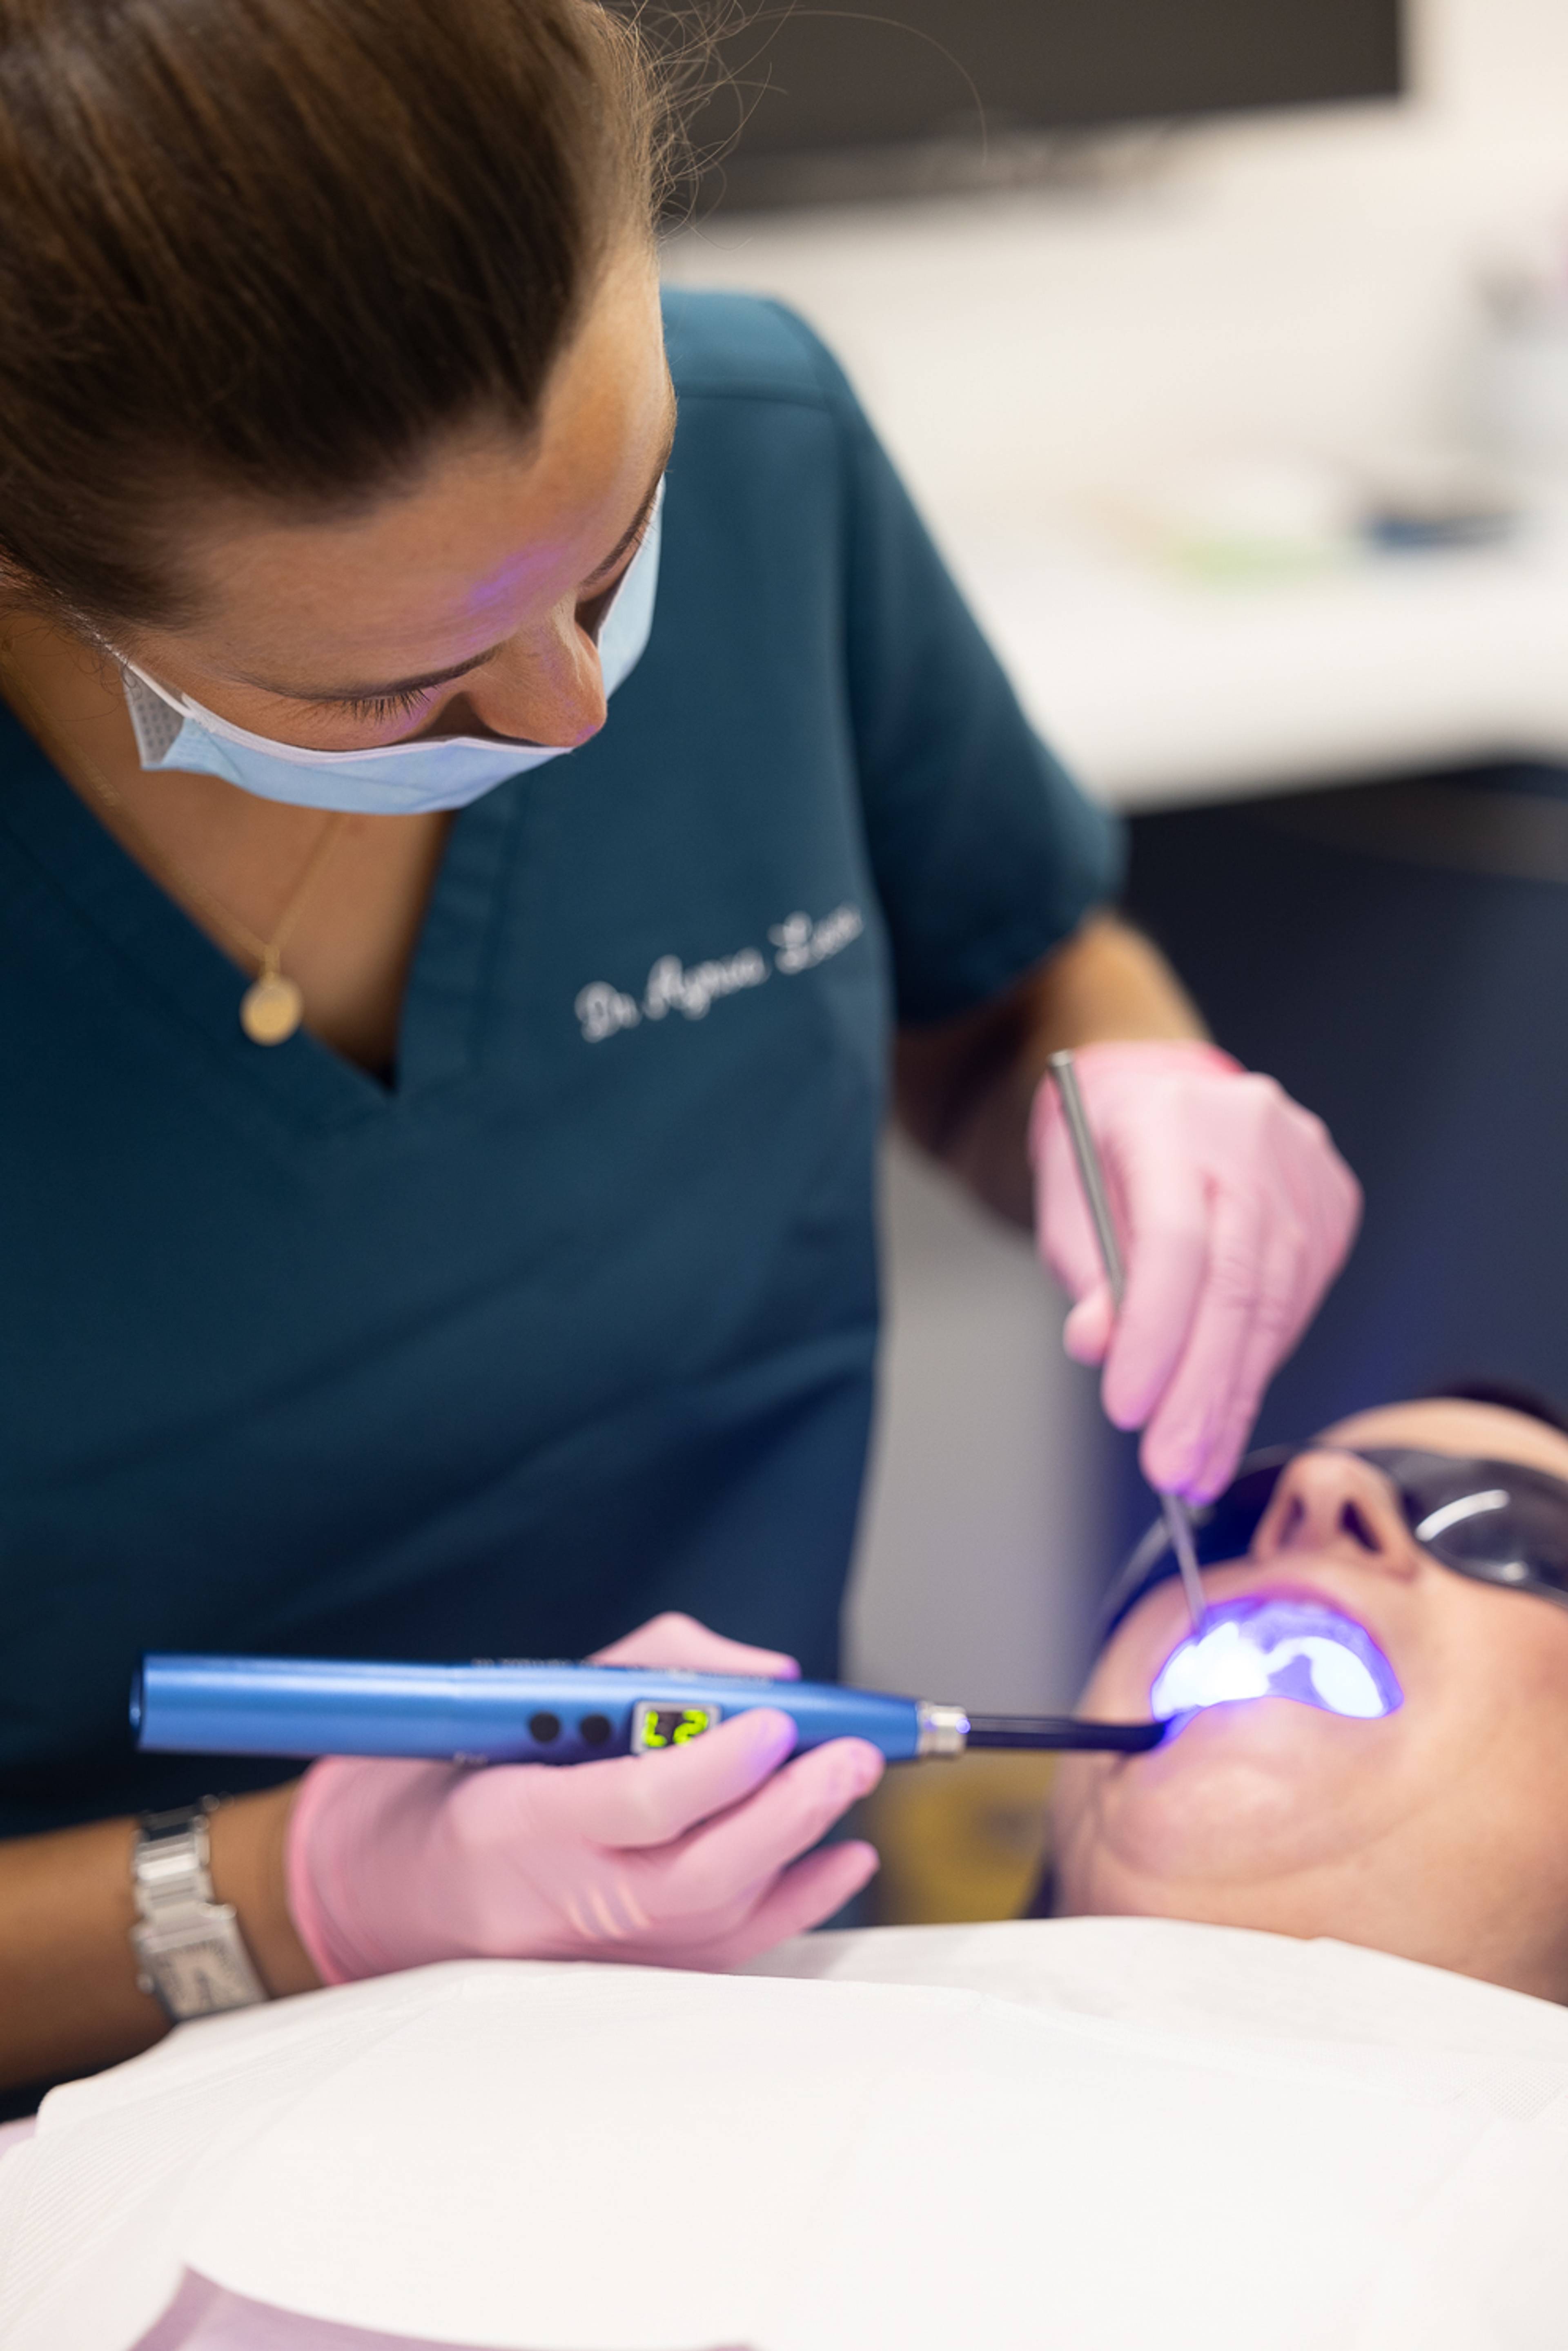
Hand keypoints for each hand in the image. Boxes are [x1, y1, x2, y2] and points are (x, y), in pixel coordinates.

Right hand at [284, 1613, 882, 1983]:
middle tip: (847, 1754)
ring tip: (850, 1784)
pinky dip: (794, 1907)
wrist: (375, 1894)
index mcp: (514, 1822)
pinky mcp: (620, 1986)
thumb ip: (648, 1671)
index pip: (636, 1804)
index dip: (717, 1763)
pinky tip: (840, 1861)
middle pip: (696, 1874)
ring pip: (719, 1921)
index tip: (776, 1716)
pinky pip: (723, 1954)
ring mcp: (589, 1959)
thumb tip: (765, 1676)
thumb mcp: (523, 1696)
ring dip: (801, 1851)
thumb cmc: (449, 1780)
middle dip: (786, 1811)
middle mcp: (555, 1904)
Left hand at [1031, 1040, 1360, 1500]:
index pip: (1175, 1243)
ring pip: (1276, 1303)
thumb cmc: (1104, 1156)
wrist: (1160, 1093)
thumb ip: (1086, 1275)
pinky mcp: (1333, 1203)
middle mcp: (1249, 1138)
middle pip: (1236, 1285)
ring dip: (1235, 1396)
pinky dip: (1259, 1363)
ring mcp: (1302, 1169)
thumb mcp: (1067, 1207)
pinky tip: (1229, 1408)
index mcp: (1169, 1123)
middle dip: (1202, 1393)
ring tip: (1200, 1464)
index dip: (1155, 1336)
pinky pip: (1299, 1300)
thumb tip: (1101, 1346)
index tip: (1129, 1413)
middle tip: (1174, 1471)